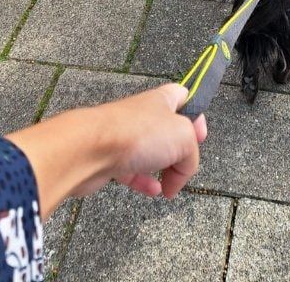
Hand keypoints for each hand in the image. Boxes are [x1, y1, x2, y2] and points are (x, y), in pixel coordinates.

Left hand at [8, 83, 206, 217]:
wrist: (89, 148)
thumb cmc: (138, 134)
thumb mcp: (183, 138)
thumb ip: (191, 155)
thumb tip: (181, 173)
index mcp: (162, 100)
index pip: (183, 96)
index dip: (195, 114)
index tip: (200, 136)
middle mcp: (143, 114)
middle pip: (168, 129)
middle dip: (180, 149)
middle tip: (185, 165)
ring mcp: (126, 137)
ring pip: (150, 151)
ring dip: (163, 168)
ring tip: (171, 186)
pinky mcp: (110, 158)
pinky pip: (132, 171)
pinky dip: (144, 181)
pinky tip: (154, 192)